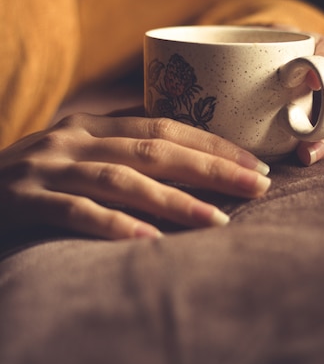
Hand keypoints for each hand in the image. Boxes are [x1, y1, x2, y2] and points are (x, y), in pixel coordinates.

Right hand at [0, 114, 270, 240]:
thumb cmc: (37, 175)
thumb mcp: (78, 148)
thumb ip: (123, 140)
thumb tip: (185, 139)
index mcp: (92, 123)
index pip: (165, 125)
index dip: (213, 143)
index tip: (255, 162)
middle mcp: (74, 139)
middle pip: (154, 149)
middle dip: (211, 167)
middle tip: (259, 185)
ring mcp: (48, 169)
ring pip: (122, 179)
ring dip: (175, 201)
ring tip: (218, 222)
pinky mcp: (24, 201)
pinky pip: (76, 212)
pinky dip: (114, 225)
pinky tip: (149, 241)